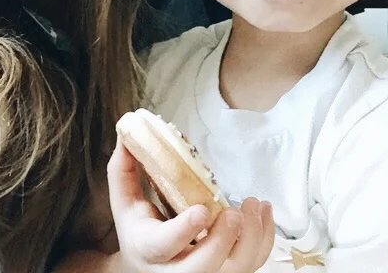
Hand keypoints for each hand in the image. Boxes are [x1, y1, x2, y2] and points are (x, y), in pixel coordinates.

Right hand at [107, 137, 274, 271]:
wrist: (146, 268)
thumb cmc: (138, 230)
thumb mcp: (124, 202)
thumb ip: (123, 168)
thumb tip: (126, 129)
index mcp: (148, 248)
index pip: (164, 245)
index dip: (184, 230)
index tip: (201, 210)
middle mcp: (176, 270)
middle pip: (203, 268)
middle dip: (222, 241)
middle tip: (234, 212)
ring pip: (234, 270)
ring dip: (251, 239)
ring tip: (254, 204)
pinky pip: (252, 264)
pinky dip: (263, 240)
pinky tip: (263, 212)